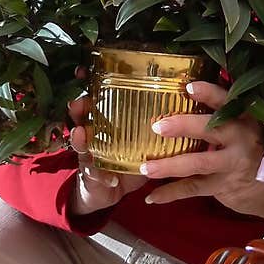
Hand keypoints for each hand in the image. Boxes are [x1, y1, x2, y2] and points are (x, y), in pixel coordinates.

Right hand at [66, 67, 147, 214]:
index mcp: (106, 122)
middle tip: (79, 102)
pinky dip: (101, 176)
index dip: (87, 84)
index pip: (95, 98)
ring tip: (81, 133)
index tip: (82, 71)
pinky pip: (94, 174)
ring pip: (80, 143)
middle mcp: (93, 134)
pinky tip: (109, 178)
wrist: (107, 192)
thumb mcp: (141, 141)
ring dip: (80, 138)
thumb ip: (157, 126)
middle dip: (79, 108)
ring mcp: (88, 154)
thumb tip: (184, 104)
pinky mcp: (90, 176)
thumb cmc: (127, 161)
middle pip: (82, 116)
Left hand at [139, 81, 263, 221]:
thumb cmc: (247, 149)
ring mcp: (233, 164)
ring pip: (199, 163)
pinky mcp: (224, 186)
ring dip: (169, 166)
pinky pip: (194, 188)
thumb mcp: (242, 128)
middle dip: (183, 126)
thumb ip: (220, 115)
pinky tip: (151, 197)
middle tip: (158, 126)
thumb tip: (182, 93)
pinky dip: (171, 193)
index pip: (226, 101)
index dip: (209, 93)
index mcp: (243, 118)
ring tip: (145, 168)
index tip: (188, 87)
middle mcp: (241, 138)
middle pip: (211, 130)